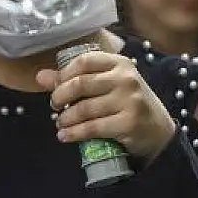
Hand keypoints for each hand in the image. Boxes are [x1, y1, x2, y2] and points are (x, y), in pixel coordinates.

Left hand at [37, 51, 176, 160]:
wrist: (158, 130)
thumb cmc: (127, 103)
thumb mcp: (106, 86)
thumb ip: (75, 79)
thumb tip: (40, 76)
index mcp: (119, 63)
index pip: (84, 61)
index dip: (64, 74)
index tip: (56, 87)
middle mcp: (126, 78)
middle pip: (81, 84)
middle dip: (60, 96)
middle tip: (54, 106)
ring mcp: (129, 100)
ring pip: (84, 108)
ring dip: (65, 118)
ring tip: (60, 123)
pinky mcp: (128, 123)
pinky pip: (93, 128)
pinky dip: (74, 133)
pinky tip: (65, 136)